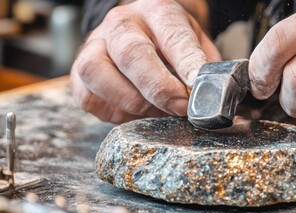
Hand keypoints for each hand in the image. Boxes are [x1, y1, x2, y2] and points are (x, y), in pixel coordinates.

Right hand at [71, 0, 220, 123]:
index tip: (199, 87)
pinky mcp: (79, 74)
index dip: (186, 63)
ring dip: (131, 101)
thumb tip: (212, 97)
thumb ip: (204, 67)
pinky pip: (89, 98)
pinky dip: (115, 113)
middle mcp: (121, 23)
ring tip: (156, 111)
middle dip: (158, 87)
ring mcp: (94, 45)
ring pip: (97, 73)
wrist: (141, 35)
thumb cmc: (172, 43)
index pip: (172, 35)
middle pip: (130, 52)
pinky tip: (135, 112)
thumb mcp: (197, 44)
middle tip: (181, 108)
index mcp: (157, 11)